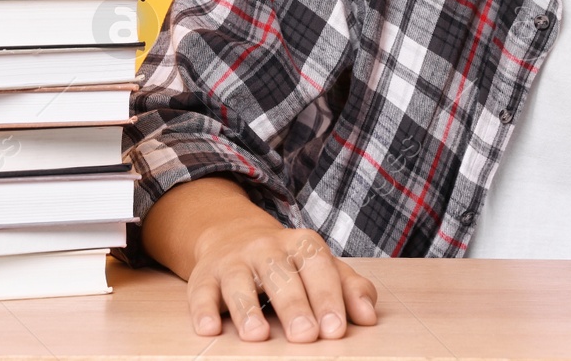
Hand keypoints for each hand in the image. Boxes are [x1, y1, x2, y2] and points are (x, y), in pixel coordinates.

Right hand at [186, 219, 378, 341]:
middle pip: (280, 274)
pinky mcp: (205, 276)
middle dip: (293, 305)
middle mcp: (266, 248)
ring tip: (258, 335)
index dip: (327, 297)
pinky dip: (203, 310)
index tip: (336, 328)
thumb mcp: (320, 267)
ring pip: (239, 281)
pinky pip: (201, 292)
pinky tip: (209, 329)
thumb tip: (369, 317)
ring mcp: (233, 261)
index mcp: (301, 244)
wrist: (232, 235)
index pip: (317, 266)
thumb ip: (348, 287)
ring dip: (247, 308)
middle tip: (305, 336)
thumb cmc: (288, 263)